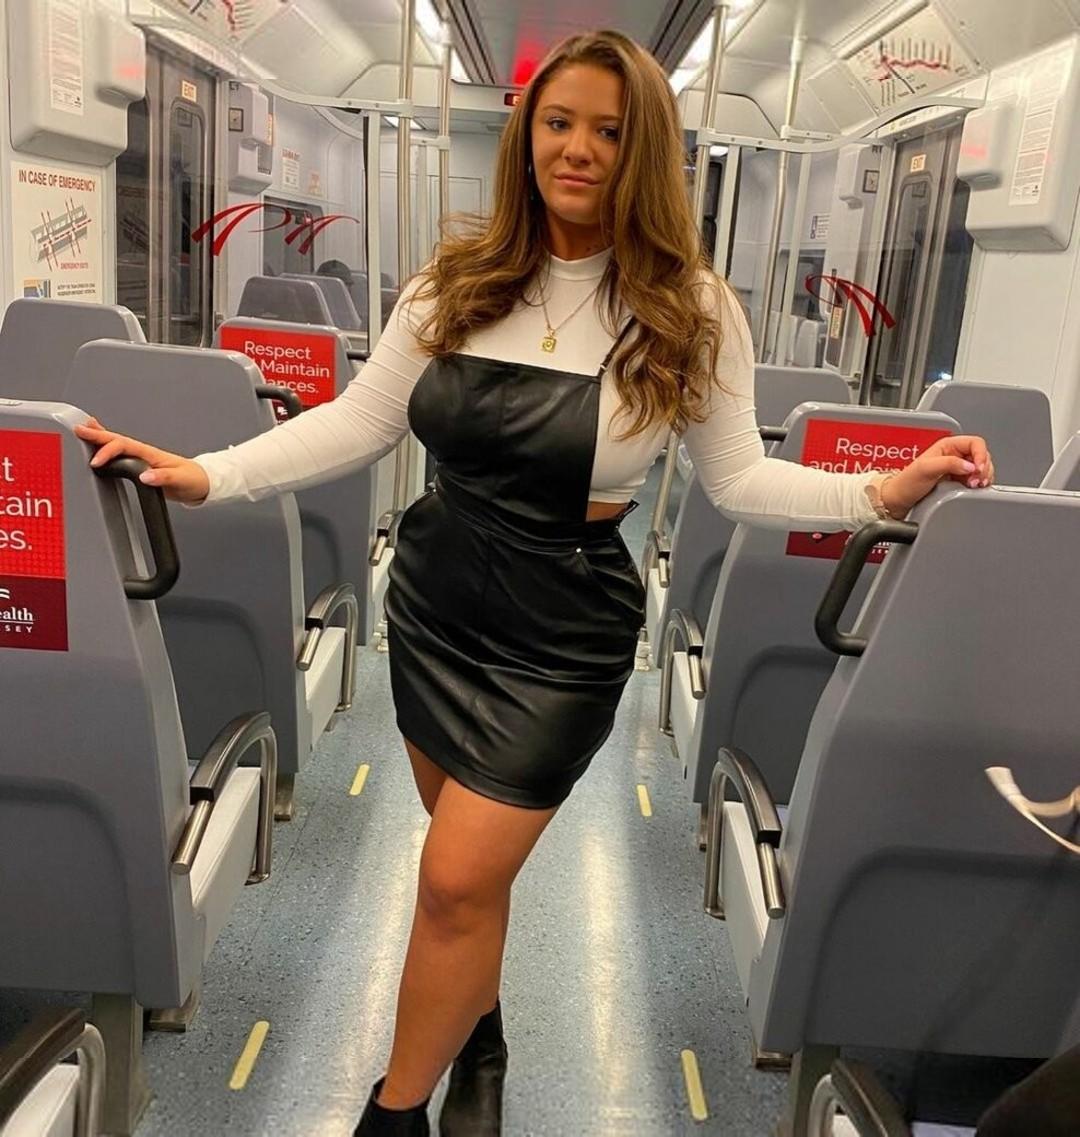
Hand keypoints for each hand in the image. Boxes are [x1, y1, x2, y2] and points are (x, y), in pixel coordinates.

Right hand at [73, 417, 210, 504]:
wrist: (202, 484)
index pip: (124, 446)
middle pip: (116, 440)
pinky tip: (101, 444)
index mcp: (151, 454)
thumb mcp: (181, 480)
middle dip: (97, 435)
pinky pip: (121, 452)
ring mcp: (142, 458)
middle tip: (77, 430)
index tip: (96, 462)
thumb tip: (146, 477)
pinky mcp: (141, 465)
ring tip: (83, 429)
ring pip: (117, 443)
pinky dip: (108, 446)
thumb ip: (164, 477)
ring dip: (100, 436)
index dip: (108, 451)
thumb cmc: (193, 480)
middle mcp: (144, 453)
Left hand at [881, 435, 993, 517]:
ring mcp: (957, 469)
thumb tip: (969, 465)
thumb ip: (949, 463)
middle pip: (982, 455)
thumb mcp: (926, 469)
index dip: (981, 454)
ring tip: (975, 485)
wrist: (898, 500)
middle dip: (984, 468)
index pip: (975, 443)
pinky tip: (973, 489)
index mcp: (947, 446)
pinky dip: (979, 484)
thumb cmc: (906, 483)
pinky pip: (976, 480)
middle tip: (976, 480)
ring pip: (981, 468)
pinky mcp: (958, 482)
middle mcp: (954, 455)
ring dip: (983, 477)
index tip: (978, 468)